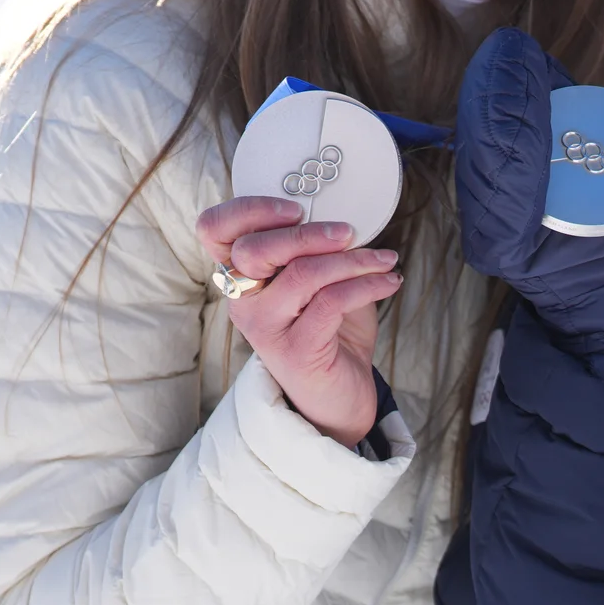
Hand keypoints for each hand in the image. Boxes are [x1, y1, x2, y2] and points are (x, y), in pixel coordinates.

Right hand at [197, 197, 399, 446]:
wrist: (339, 396)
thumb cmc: (328, 330)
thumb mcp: (319, 280)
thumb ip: (317, 248)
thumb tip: (345, 212)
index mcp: (242, 276)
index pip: (214, 230)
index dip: (248, 210)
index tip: (295, 208)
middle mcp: (243, 301)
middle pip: (254, 249)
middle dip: (308, 233)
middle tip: (349, 233)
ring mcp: (265, 328)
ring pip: (301, 274)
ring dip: (353, 259)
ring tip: (384, 260)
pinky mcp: (296, 352)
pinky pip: (331, 302)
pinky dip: (368, 285)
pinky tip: (389, 282)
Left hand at [455, 27, 603, 378]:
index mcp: (519, 245)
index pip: (508, 163)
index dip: (514, 107)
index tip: (527, 60)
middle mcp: (493, 234)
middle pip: (480, 149)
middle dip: (494, 92)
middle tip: (516, 50)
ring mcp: (487, 223)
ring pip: (473, 149)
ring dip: (489, 97)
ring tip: (513, 56)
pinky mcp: (488, 210)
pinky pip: (484, 154)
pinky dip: (497, 112)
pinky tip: (516, 77)